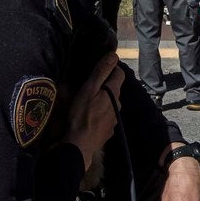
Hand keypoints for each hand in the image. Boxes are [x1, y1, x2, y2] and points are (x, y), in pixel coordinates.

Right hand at [64, 53, 123, 172]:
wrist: (79, 145)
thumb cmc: (81, 114)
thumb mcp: (89, 88)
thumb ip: (101, 72)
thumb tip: (114, 55)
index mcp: (113, 93)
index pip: (119, 74)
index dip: (111, 68)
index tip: (100, 67)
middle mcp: (118, 105)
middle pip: (114, 90)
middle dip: (104, 86)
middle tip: (89, 85)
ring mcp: (114, 120)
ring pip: (110, 105)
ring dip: (102, 101)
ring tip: (87, 102)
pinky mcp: (108, 131)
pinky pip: (105, 118)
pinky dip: (99, 115)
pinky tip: (89, 118)